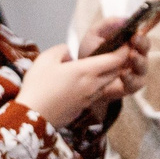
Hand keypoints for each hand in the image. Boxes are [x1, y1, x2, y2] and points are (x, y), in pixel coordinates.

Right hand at [18, 40, 142, 127]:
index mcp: (86, 71)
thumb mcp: (46, 59)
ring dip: (110, 73)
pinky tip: (88, 80)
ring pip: (108, 83)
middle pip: (117, 72)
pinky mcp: (83, 107)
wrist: (32, 117)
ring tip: (103, 64)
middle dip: (120, 61)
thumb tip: (69, 53)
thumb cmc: (38, 87)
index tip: (127, 41)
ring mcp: (90, 98)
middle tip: (118, 50)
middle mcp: (93, 85)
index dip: (125, 50)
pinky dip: (99, 84)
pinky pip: (98, 92)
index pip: (116, 59)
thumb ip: (61, 50)